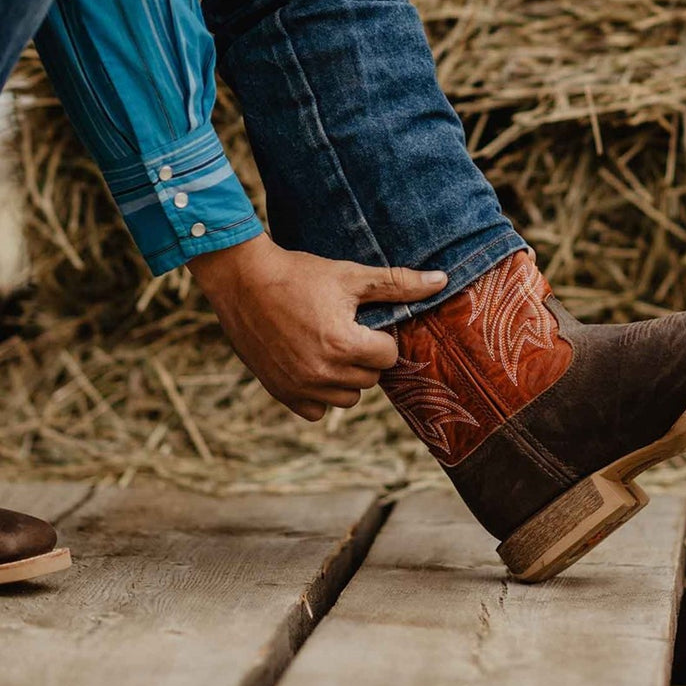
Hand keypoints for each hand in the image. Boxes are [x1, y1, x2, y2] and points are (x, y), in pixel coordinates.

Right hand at [187, 234, 447, 420]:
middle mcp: (322, 373)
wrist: (243, 281)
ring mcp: (299, 387)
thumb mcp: (351, 275)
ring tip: (329, 345)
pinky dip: (320, 393)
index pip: (388, 356)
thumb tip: (442, 281)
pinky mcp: (281, 393)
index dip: (380, 336)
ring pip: (347, 397)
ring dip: (346, 377)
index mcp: (343, 344)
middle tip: (344, 328)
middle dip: (365, 355)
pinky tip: (312, 363)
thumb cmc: (300, 274)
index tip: (362, 320)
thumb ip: (399, 284)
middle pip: (371, 378)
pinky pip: (317, 411)